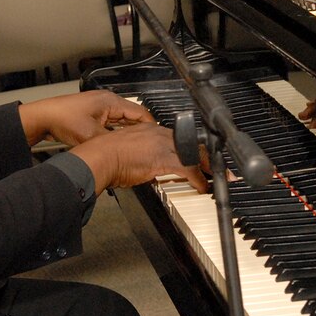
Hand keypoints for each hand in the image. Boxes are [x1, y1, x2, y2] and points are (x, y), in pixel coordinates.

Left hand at [18, 90, 153, 147]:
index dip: (150, 126)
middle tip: (150, 142)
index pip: (140, 112)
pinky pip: (112, 122)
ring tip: (136, 143)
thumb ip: (111, 142)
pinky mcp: (93, 113)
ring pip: (122, 119)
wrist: (43, 117)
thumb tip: (125, 150)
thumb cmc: (62, 119)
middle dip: (140, 129)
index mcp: (111, 101)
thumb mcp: (91, 135)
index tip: (157, 136)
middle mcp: (107, 101)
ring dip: (128, 130)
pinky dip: (117, 130)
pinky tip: (117, 141)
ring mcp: (100, 106)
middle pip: (132, 115)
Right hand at [70, 122, 208, 193]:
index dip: (190, 148)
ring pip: (193, 153)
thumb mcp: (127, 150)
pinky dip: (197, 179)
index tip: (196, 156)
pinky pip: (187, 168)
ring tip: (213, 177)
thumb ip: (141, 156)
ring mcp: (162, 144)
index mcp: (150, 129)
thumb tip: (147, 168)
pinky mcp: (163, 158)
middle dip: (205, 155)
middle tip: (215, 166)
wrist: (100, 157)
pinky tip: (202, 186)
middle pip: (190, 143)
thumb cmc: (106, 156)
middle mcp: (158, 133)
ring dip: (205, 167)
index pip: (178, 137)